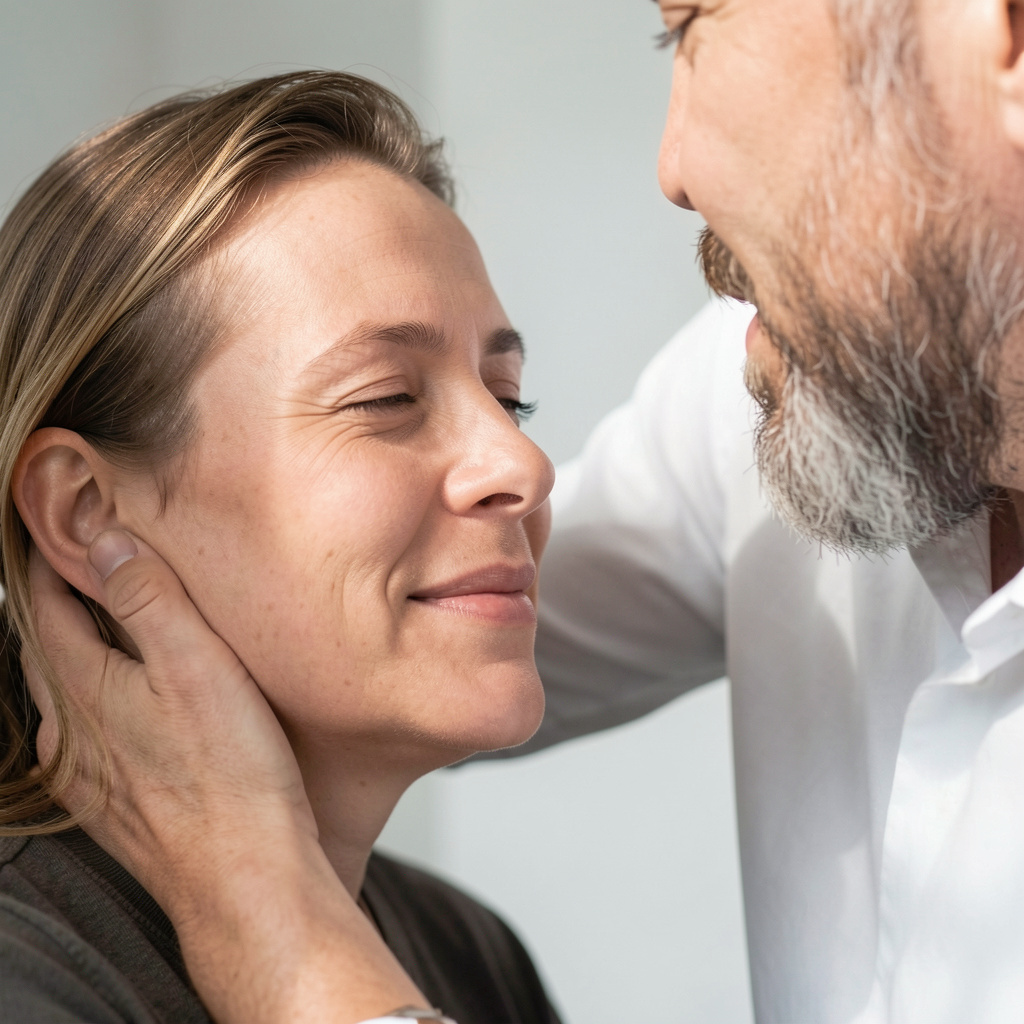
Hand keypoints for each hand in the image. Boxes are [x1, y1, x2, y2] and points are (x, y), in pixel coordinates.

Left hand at [26, 530, 425, 1023]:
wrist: (245, 876)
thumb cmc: (230, 775)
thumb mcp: (195, 665)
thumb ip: (146, 597)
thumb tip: (103, 538)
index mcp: (83, 690)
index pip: (44, 608)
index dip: (52, 564)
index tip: (62, 530)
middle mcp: (71, 735)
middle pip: (50, 652)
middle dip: (64, 607)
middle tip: (90, 568)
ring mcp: (89, 777)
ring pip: (71, 696)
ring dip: (85, 655)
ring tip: (117, 627)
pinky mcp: (116, 805)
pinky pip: (94, 736)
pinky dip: (106, 702)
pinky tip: (141, 704)